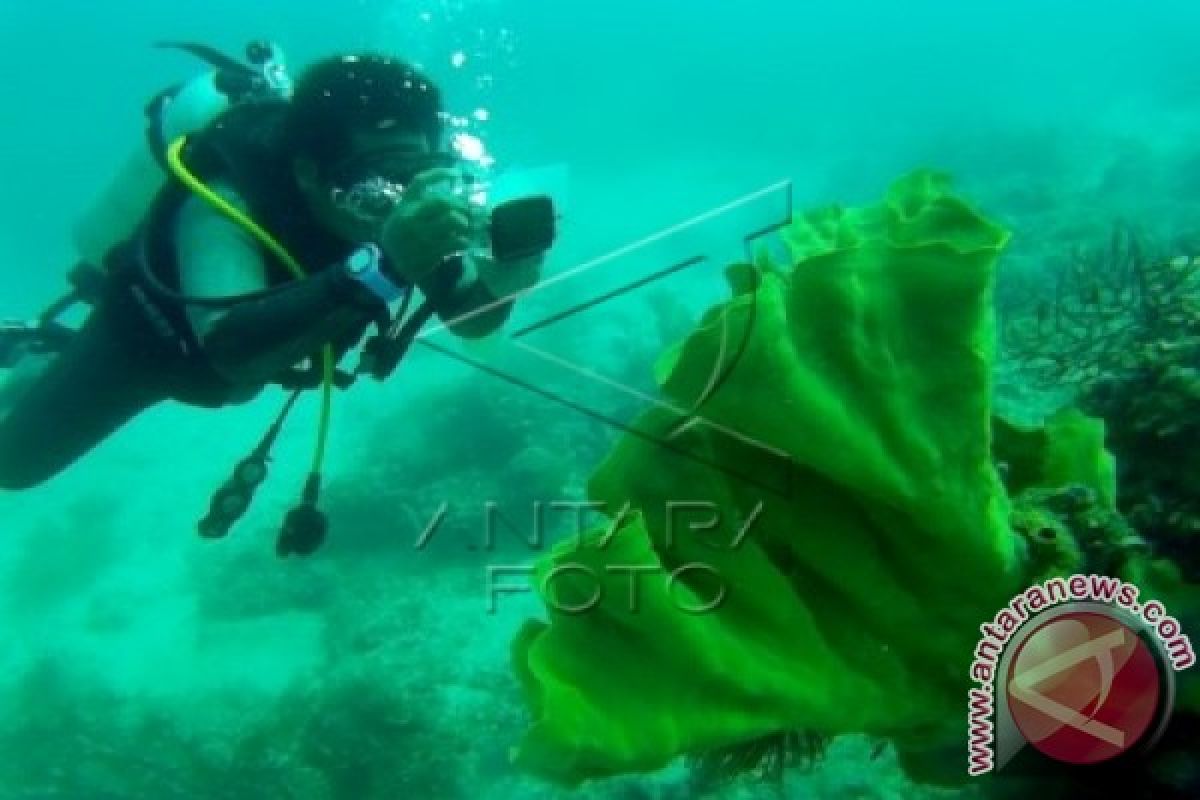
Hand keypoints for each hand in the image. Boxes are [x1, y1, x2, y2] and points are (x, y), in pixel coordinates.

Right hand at [379, 168, 475, 287]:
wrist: (390, 263)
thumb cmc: (402, 234)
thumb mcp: (403, 214)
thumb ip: (421, 203)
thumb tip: (453, 196)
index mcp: (404, 206)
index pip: (420, 182)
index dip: (439, 174)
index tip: (456, 173)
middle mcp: (410, 218)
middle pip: (442, 202)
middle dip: (460, 205)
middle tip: (467, 211)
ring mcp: (420, 235)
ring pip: (453, 220)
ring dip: (464, 222)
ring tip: (465, 227)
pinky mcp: (430, 252)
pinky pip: (456, 241)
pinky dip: (464, 241)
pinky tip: (463, 242)